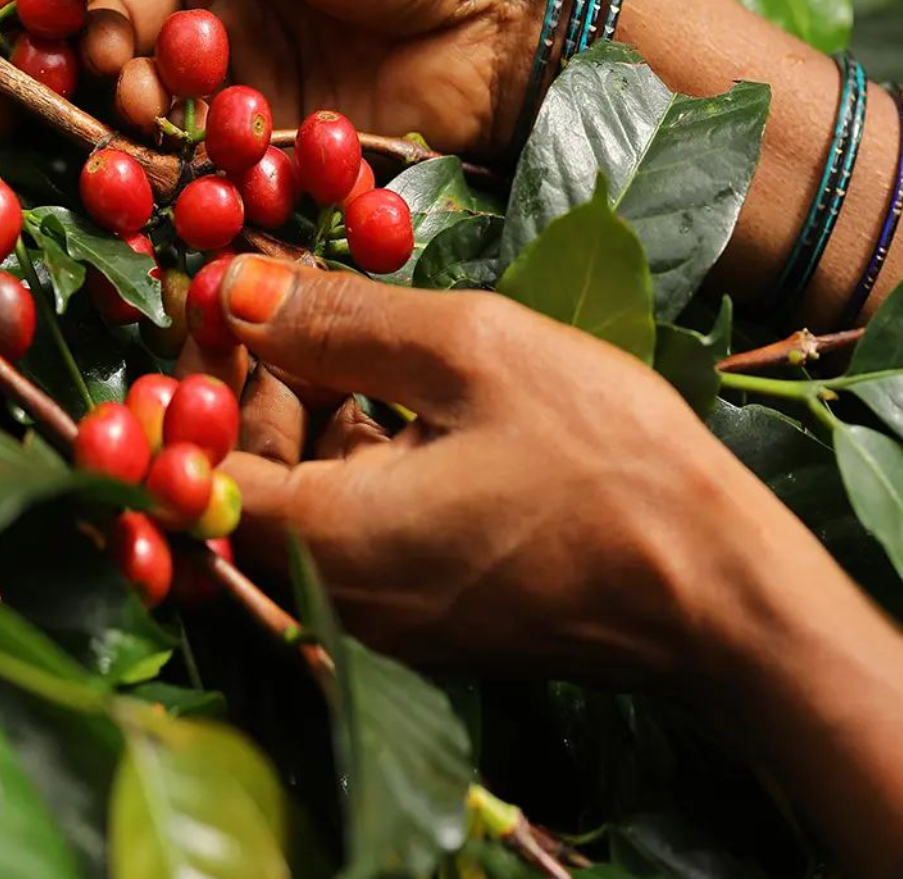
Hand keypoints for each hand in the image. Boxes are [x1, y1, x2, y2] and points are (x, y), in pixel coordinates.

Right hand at [38, 0, 556, 153]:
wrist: (520, 15)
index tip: (43, 12)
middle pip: (122, 29)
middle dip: (105, 53)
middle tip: (112, 72)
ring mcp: (246, 64)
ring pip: (158, 96)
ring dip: (139, 110)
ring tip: (146, 114)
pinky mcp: (276, 133)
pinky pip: (211, 151)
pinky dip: (191, 159)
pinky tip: (185, 160)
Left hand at [212, 254, 902, 878]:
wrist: (717, 589)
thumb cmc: (603, 460)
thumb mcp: (467, 353)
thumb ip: (334, 322)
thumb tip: (231, 287)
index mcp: (323, 543)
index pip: (185, 470)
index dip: (186, 380)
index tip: (212, 304)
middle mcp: (328, 599)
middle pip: (235, 481)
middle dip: (245, 382)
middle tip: (278, 293)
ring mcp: (374, 614)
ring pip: (293, 497)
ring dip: (301, 409)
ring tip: (341, 323)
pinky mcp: (418, 608)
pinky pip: (345, 524)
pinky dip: (350, 452)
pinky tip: (390, 390)